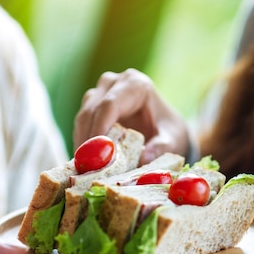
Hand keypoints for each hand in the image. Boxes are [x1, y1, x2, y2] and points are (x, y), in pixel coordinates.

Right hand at [74, 69, 188, 163]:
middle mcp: (113, 83)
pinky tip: (86, 164)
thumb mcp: (172, 140)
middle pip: (91, 111)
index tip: (96, 156)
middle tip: (87, 169)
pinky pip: (81, 127)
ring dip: (82, 145)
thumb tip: (144, 159)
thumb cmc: (167, 130)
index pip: (110, 105)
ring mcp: (99, 93)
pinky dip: (82, 146)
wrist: (163, 128)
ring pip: (82, 119)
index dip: (99, 130)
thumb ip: (161, 148)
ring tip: (86, 170)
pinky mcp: (91, 107)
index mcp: (135, 84)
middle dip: (87, 141)